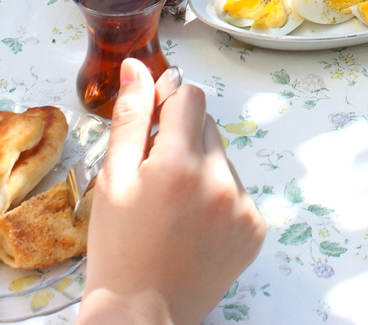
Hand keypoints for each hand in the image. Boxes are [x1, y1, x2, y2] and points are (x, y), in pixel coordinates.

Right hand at [79, 59, 264, 324]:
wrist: (142, 315)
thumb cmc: (118, 249)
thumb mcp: (113, 179)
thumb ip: (130, 118)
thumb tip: (137, 67)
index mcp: (179, 165)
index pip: (190, 96)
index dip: (167, 100)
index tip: (152, 118)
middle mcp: (219, 181)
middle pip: (207, 126)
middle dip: (181, 137)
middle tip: (155, 174)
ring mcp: (242, 206)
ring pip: (222, 158)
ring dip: (201, 167)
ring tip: (173, 206)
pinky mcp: (254, 228)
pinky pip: (236, 190)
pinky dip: (217, 196)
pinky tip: (192, 223)